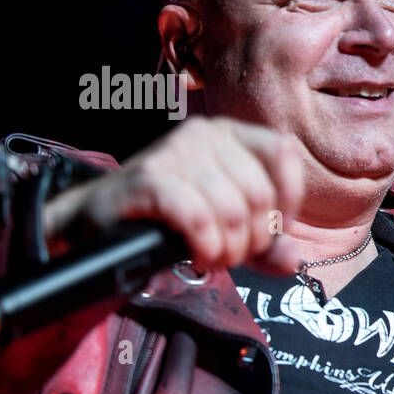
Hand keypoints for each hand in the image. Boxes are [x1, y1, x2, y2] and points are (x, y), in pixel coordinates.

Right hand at [43, 116, 305, 275]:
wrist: (100, 223)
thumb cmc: (172, 220)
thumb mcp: (229, 228)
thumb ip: (267, 245)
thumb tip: (293, 260)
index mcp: (230, 133)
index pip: (283, 154)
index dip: (286, 202)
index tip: (268, 231)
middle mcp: (204, 133)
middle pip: (260, 194)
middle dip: (253, 239)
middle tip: (230, 254)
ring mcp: (175, 152)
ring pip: (232, 210)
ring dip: (227, 249)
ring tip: (210, 256)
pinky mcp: (150, 178)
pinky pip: (199, 218)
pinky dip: (205, 246)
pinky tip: (194, 254)